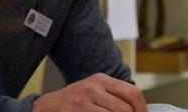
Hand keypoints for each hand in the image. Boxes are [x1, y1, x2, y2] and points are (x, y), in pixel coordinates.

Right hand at [32, 73, 146, 111]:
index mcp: (101, 80)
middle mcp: (92, 87)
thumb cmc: (73, 102)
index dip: (142, 109)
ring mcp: (82, 100)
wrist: (45, 108)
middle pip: (125, 109)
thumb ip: (113, 97)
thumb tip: (138, 109)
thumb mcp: (93, 92)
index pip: (132, 92)